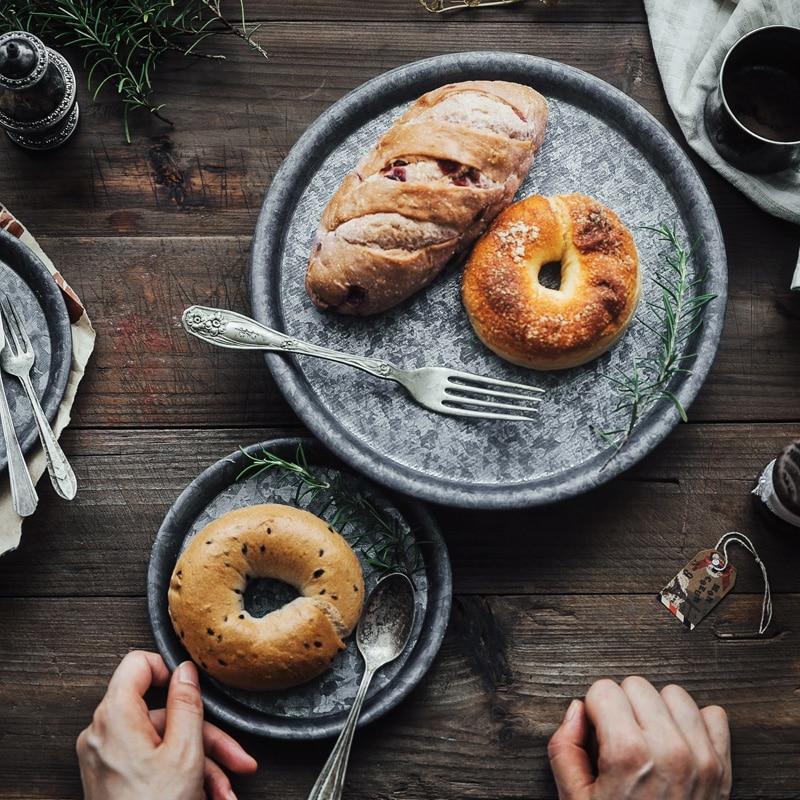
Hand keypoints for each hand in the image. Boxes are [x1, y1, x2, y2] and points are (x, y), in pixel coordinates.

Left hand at [77, 651, 257, 799]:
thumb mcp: (185, 752)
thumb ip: (187, 703)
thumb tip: (186, 671)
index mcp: (114, 718)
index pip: (137, 664)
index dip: (170, 669)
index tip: (194, 687)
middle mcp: (103, 735)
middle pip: (163, 713)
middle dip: (206, 737)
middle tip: (236, 757)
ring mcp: (107, 759)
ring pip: (165, 743)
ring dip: (203, 765)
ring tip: (226, 792)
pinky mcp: (114, 780)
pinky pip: (153, 764)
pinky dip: (184, 777)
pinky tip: (211, 798)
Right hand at [548, 677, 730, 799]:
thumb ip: (564, 748)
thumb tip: (576, 712)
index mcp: (628, 753)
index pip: (603, 689)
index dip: (594, 711)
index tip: (597, 735)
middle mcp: (668, 749)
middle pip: (636, 685)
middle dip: (623, 706)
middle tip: (619, 741)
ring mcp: (700, 757)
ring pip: (673, 693)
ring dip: (658, 710)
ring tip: (648, 740)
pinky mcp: (722, 767)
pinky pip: (713, 715)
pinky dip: (694, 724)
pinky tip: (677, 744)